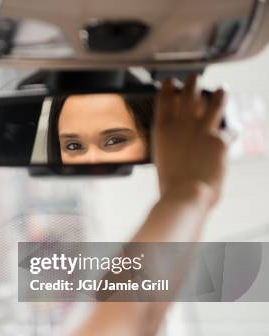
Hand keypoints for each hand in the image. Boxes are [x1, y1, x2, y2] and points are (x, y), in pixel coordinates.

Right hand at [152, 75, 226, 206]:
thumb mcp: (161, 158)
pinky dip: (233, 130)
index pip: (164, 100)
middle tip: (194, 78)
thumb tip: (179, 141)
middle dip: (192, 84)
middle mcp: (182, 125)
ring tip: (222, 89)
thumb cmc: (170, 183)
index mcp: (163, 130)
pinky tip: (236, 129)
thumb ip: (171, 144)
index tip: (170, 81)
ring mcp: (202, 130)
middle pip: (189, 95)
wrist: (185, 194)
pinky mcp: (220, 139)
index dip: (168, 88)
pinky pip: (230, 130)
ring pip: (214, 104)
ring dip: (219, 95)